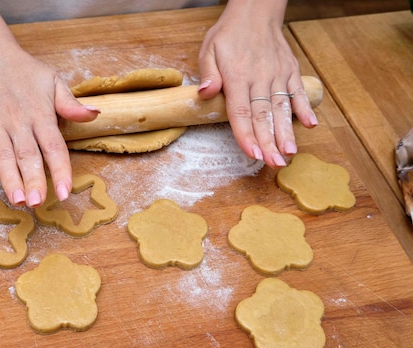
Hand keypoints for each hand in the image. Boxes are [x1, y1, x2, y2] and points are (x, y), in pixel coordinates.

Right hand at [0, 45, 98, 206]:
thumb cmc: (23, 71)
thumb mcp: (53, 81)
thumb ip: (71, 104)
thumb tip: (95, 114)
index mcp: (40, 115)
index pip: (54, 147)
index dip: (60, 170)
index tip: (65, 192)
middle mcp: (18, 122)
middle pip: (28, 156)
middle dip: (34, 180)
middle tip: (38, 203)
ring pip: (2, 156)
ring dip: (9, 178)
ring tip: (17, 200)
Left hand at [197, 1, 317, 167]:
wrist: (255, 13)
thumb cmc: (229, 35)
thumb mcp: (209, 50)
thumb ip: (208, 73)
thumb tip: (205, 93)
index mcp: (237, 76)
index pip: (241, 111)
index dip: (246, 134)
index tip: (252, 154)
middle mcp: (260, 77)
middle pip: (264, 115)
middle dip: (269, 142)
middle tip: (274, 164)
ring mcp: (277, 74)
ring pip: (282, 108)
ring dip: (286, 132)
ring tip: (289, 153)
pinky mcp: (290, 71)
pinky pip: (297, 92)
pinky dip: (304, 108)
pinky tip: (310, 125)